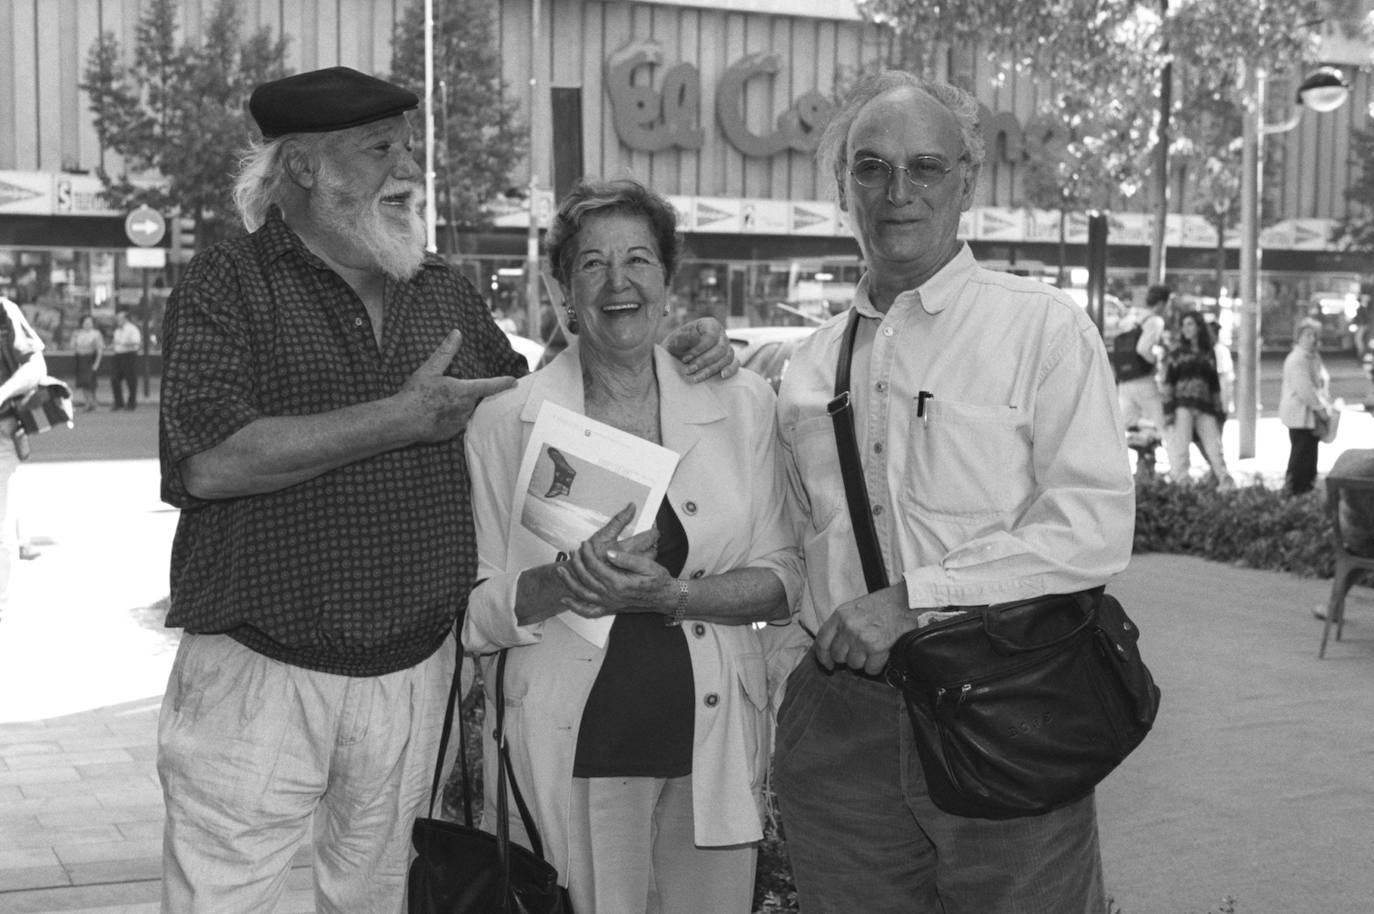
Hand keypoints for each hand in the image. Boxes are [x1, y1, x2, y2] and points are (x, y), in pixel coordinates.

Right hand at [397, 330, 515, 441]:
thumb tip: (457, 333)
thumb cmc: (415, 394)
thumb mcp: (430, 369)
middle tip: (449, 390)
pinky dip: (451, 416)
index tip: (514, 381)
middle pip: (475, 398)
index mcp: (463, 391)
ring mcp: (459, 422)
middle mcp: (465, 408)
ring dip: (460, 405)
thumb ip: (445, 352)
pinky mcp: (451, 433)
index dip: (502, 382)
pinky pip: (457, 422)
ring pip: (466, 410)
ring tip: (440, 402)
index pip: (489, 385)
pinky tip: (436, 413)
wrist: (402, 421)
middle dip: (469, 393)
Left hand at [557, 504, 672, 617]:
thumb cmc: (658, 579)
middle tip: (573, 551)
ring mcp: (609, 604)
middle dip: (576, 563)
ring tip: (560, 570)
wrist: (665, 598)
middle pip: (586, 578)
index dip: (587, 553)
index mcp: (619, 583)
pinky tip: (566, 600)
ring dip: (569, 582)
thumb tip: (609, 552)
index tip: (584, 543)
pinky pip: (588, 612)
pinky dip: (575, 607)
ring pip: (583, 594)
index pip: (595, 566)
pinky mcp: (610, 609)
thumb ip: (627, 558)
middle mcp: (612, 595)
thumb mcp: (647, 564)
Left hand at [662, 317, 739, 381]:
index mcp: (710, 324)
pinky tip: (722, 376)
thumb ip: (683, 338)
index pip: (711, 336)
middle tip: (689, 370)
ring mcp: (727, 346)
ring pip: (727, 357)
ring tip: (696, 377)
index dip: (699, 349)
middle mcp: (721, 334)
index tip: (685, 359)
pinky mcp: (729, 359)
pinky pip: (735, 364)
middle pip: (720, 348)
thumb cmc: (677, 346)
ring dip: (711, 369)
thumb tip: (696, 337)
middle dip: (704, 361)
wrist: (678, 356)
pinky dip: (730, 370)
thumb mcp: (675, 340)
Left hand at [812, 582, 916, 675]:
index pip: (822, 642)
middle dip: (847, 658)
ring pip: (854, 664)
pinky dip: (876, 666)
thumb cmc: (883, 604)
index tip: (828, 664)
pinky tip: (881, 655)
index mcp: (840, 615)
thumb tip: (836, 645)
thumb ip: (842, 624)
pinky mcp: (876, 648)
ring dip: (863, 661)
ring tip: (872, 649)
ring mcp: (861, 638)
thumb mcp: (855, 608)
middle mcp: (848, 627)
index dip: (823, 657)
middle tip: (859, 652)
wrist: (905, 602)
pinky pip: (870, 669)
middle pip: (838, 656)